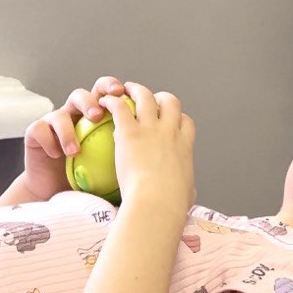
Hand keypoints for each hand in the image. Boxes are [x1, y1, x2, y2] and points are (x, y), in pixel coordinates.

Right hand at [22, 76, 126, 200]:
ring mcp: (56, 123)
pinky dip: (49, 141)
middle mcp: (78, 115)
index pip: (108, 93)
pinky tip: (58, 155)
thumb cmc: (92, 182)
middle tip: (97, 113)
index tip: (125, 94)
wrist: (60, 195)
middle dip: (92, 98)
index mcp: (101, 116)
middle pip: (84, 93)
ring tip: (75, 149)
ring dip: (68, 128)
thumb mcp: (118, 165)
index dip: (116, 88)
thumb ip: (133, 152)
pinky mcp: (36, 134)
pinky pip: (40, 129)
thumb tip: (158, 152)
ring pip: (60, 111)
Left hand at [101, 82, 195, 210]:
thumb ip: (186, 188)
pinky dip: (112, 101)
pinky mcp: (130, 132)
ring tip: (124, 89)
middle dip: (159, 97)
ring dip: (135, 90)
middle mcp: (170, 132)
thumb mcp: (186, 193)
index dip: (178, 118)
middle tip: (148, 97)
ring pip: (145, 97)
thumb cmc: (171, 204)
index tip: (170, 121)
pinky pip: (120, 107)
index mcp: (184, 146)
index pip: (185, 122)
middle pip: (170, 102)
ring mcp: (151, 129)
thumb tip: (188, 195)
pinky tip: (104, 102)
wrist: (158, 201)